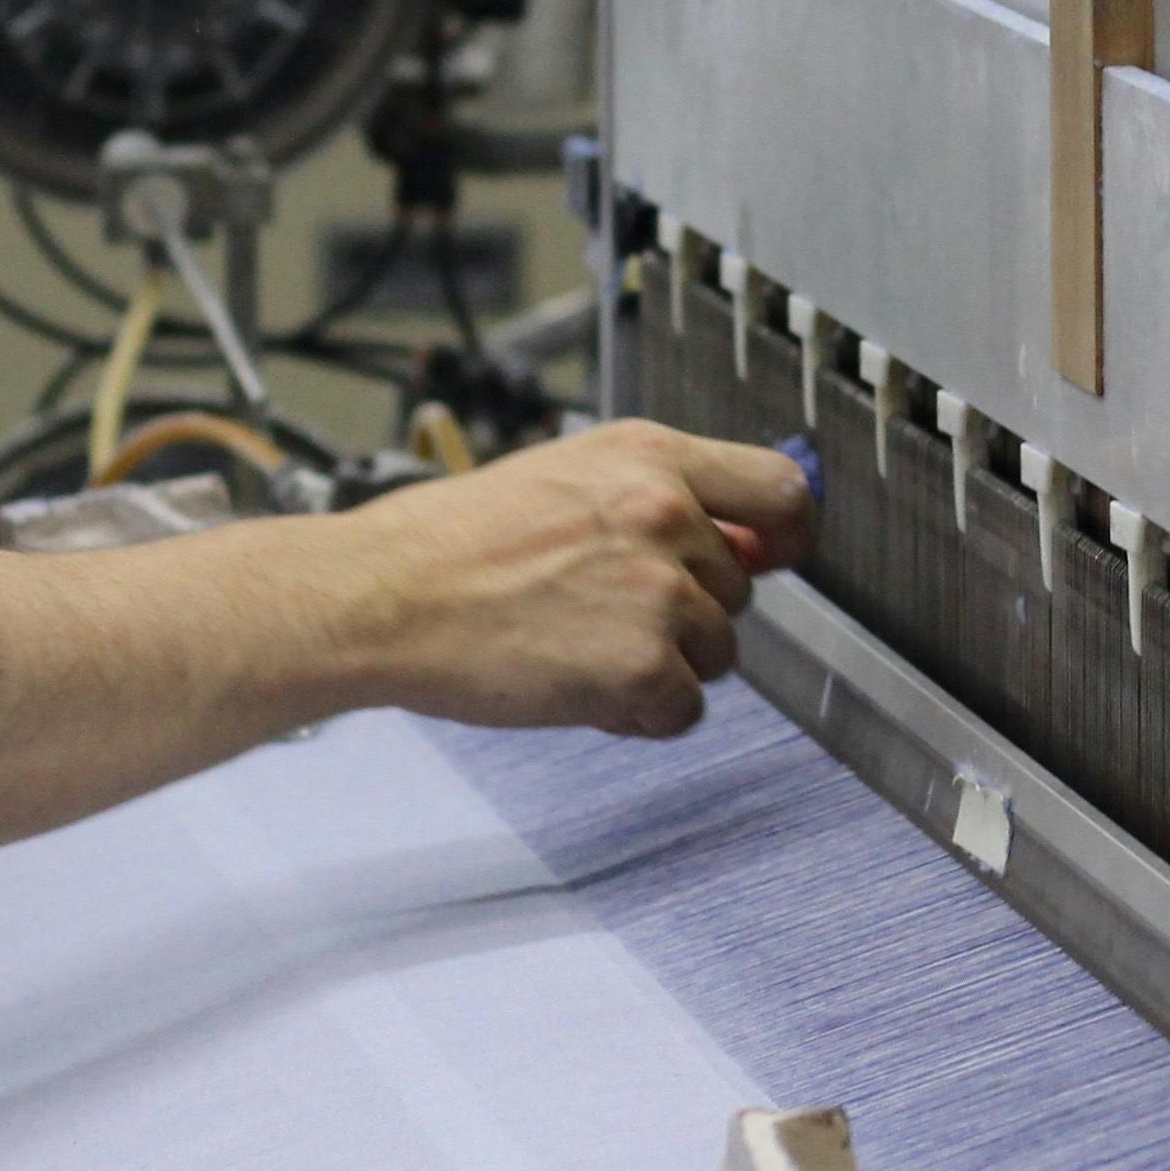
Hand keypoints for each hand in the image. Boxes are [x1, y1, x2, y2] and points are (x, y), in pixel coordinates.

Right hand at [321, 420, 815, 740]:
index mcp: (650, 456)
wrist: (382, 597)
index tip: (777, 556)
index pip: (780, 489)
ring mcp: (658, 594)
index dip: (787, 533)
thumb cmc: (451, 542)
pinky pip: (682, 711)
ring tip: (577, 646)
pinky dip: (639, 714)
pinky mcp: (641, 668)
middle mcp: (666, 515)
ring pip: (715, 652)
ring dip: (662, 664)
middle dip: (686, 612)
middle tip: (600, 612)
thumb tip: (744, 540)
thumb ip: (658, 499)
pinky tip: (577, 687)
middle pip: (738, 588)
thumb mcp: (566, 477)